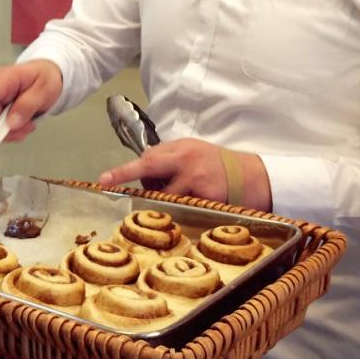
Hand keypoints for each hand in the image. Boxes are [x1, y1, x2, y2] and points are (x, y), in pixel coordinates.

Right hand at [0, 60, 62, 142]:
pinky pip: (0, 127)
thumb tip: (11, 122)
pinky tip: (25, 122)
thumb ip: (28, 105)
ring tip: (30, 123)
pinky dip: (13, 130)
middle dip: (7, 128)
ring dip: (13, 130)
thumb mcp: (44, 89)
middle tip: (27, 128)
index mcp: (5, 76)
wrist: (47, 76)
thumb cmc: (45, 78)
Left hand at [97, 138, 272, 210]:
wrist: (255, 177)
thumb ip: (170, 158)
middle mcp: (186, 161)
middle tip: (111, 185)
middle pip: (149, 168)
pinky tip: (192, 206)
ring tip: (180, 198)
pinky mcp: (207, 198)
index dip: (124, 171)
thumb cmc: (219, 165)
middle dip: (128, 178)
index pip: (147, 158)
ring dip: (162, 201)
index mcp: (181, 148)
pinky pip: (182, 209)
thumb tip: (143, 169)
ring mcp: (196, 180)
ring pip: (164, 196)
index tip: (104, 180)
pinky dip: (180, 210)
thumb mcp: (194, 152)